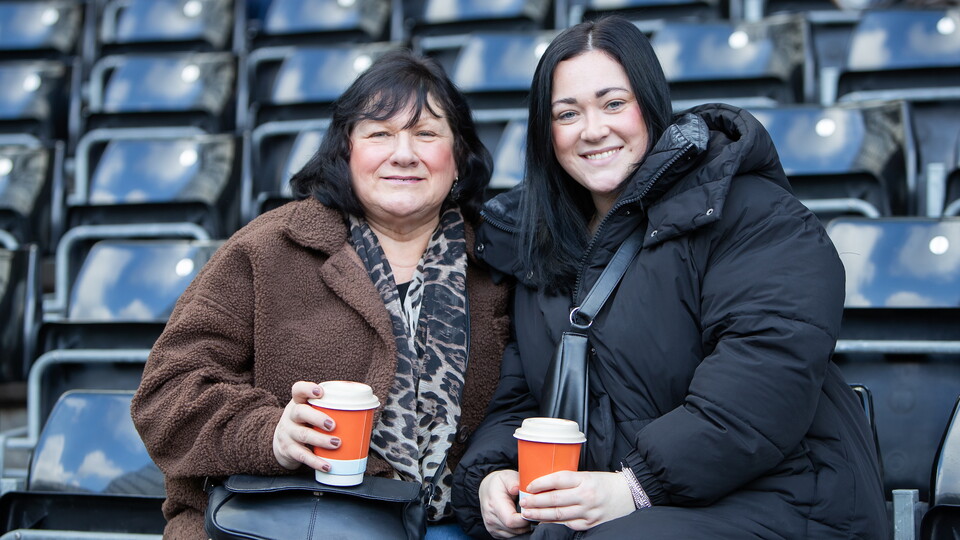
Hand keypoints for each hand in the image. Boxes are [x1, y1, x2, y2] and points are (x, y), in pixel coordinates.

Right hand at [272, 381, 339, 470]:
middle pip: (300, 412)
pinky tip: (327, 465)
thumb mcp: (311, 412)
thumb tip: (365, 411)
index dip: (307, 389)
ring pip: (302, 434)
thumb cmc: (306, 424)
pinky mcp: (289, 450)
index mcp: (298, 403)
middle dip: (317, 417)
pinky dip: (316, 461)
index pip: (297, 390)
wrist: (282, 444)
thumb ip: (329, 408)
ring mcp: (288, 433)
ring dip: (321, 440)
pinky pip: (302, 456)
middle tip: (333, 425)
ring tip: (337, 443)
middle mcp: (290, 416)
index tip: (320, 392)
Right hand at [479, 470, 531, 537]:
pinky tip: (520, 521)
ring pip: (514, 535)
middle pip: (514, 530)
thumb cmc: (500, 483)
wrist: (487, 490)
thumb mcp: (507, 476)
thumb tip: (517, 488)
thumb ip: (513, 481)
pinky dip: (518, 531)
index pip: (511, 520)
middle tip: (533, 512)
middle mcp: (491, 518)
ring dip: (523, 528)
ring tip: (527, 515)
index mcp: (494, 504)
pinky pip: (510, 537)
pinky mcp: (494, 532)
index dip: (525, 519)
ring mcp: (491, 527)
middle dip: (527, 523)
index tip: (533, 511)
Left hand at [518, 471, 634, 529]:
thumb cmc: (605, 482)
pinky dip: (554, 523)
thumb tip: (545, 485)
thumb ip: (569, 481)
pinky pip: (568, 524)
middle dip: (535, 501)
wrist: (629, 494)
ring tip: (528, 513)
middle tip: (523, 502)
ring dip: (540, 514)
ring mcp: (588, 511)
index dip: (541, 483)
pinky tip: (544, 521)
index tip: (529, 486)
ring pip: (559, 514)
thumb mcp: (588, 475)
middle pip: (555, 499)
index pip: (558, 479)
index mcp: (585, 479)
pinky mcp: (590, 523)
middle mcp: (586, 496)